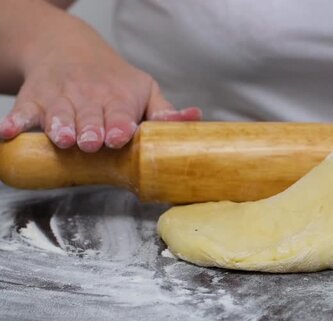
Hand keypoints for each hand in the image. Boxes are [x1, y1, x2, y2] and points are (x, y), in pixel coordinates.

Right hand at [0, 15, 199, 151]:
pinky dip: (14, 122)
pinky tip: (8, 133)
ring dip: (59, 126)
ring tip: (62, 138)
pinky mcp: (33, 101)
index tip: (120, 136)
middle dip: (91, 130)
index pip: (121, 114)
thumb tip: (196, 118)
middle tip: (92, 142)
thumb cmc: (114, 79)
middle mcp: (88, 98)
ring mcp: (59, 99)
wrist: (69, 49)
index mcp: (118, 98)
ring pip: (58, 115)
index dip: (120, 125)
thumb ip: (164, 112)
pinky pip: (22, 112)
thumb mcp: (144, 90)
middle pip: (89, 117)